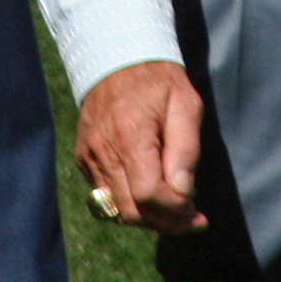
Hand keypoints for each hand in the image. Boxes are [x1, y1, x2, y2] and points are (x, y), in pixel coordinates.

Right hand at [75, 61, 207, 234]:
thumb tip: (184, 193)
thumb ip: (186, 149)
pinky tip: (151, 195)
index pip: (149, 194)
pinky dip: (129, 205)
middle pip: (132, 211)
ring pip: (117, 211)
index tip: (197, 214)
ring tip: (175, 211)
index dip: (175, 211)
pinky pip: (104, 198)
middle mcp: (103, 150)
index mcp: (131, 133)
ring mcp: (89, 156)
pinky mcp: (83, 159)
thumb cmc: (159, 80)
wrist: (118, 59)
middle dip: (164, 222)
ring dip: (148, 219)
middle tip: (191, 219)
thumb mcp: (186, 103)